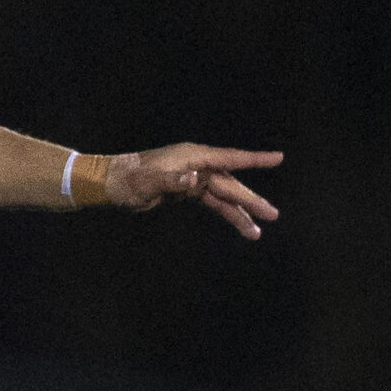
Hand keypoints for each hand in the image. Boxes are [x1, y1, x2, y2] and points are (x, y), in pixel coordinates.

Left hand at [105, 145, 283, 238]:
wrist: (111, 184)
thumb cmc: (128, 179)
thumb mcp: (148, 181)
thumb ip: (171, 180)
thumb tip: (193, 179)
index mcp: (192, 157)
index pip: (229, 158)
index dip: (254, 160)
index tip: (279, 158)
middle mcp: (197, 166)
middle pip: (230, 183)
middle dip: (251, 200)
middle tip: (273, 214)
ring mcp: (193, 179)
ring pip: (224, 196)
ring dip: (240, 213)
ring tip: (257, 232)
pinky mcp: (187, 192)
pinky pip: (213, 203)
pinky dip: (226, 213)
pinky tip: (241, 226)